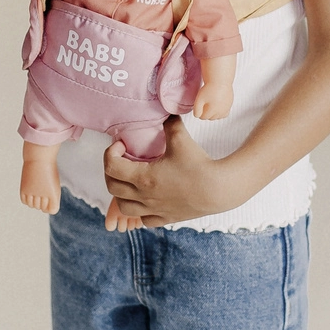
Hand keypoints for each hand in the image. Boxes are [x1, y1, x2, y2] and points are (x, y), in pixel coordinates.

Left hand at [102, 118, 238, 228]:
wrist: (218, 189)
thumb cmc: (199, 165)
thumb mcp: (181, 139)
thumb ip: (169, 123)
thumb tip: (165, 111)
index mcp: (144, 177)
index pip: (111, 167)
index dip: (111, 153)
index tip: (122, 146)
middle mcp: (144, 196)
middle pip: (112, 187)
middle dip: (111, 171)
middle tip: (121, 161)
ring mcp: (154, 210)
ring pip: (123, 207)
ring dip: (121, 193)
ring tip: (130, 182)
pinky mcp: (165, 218)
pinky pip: (143, 219)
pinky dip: (139, 210)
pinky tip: (147, 200)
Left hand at [192, 81, 233, 120]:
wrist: (220, 79)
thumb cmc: (209, 88)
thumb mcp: (199, 99)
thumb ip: (197, 110)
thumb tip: (197, 116)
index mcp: (213, 110)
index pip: (203, 117)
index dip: (199, 111)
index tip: (199, 105)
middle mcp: (221, 111)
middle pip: (210, 118)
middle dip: (206, 113)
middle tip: (204, 104)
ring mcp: (226, 109)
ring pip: (218, 117)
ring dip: (213, 113)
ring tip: (210, 105)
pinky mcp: (230, 105)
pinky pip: (224, 114)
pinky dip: (220, 112)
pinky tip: (217, 106)